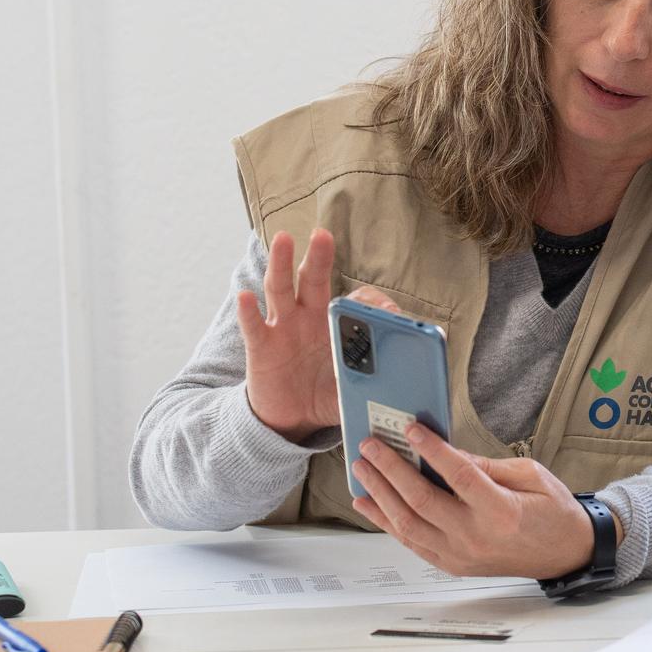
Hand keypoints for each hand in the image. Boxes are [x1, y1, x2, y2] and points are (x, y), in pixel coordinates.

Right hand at [239, 228, 402, 441]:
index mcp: (336, 323)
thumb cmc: (326, 394)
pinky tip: (245, 297)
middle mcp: (308, 317)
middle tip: (323, 234)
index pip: (353, 300)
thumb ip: (375, 383)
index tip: (390, 314)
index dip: (370, 303)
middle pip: (312, 279)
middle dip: (318, 257)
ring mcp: (283, 329)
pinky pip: (254, 327)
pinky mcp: (261, 348)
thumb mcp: (354, 388)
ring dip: (281, 265)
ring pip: (280, 290)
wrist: (291, 417)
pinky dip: (248, 312)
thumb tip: (405, 389)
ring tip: (283, 240)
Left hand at [350, 423, 613, 579]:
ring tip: (363, 469)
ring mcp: (461, 555)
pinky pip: (411, 543)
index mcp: (501, 511)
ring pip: (408, 525)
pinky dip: (386, 522)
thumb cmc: (553, 512)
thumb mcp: (529, 475)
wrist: (566, 553)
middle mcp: (476, 536)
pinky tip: (369, 504)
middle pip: (421, 500)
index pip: (458, 475)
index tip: (411, 428)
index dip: (431, 449)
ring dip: (381, 494)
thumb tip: (447, 453)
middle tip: (372, 445)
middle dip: (391, 469)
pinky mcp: (452, 565)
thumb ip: (486, 466)